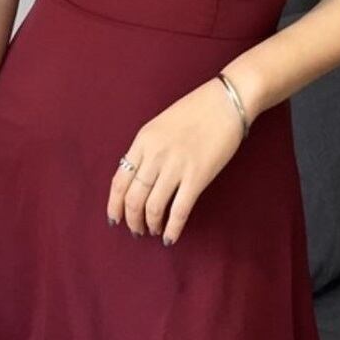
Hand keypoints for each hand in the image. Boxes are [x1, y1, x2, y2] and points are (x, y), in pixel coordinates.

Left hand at [105, 75, 244, 245]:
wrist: (226, 101)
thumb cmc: (195, 110)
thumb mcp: (160, 125)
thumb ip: (148, 149)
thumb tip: (139, 178)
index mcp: (143, 140)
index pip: (119, 180)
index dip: (114, 204)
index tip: (115, 218)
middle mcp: (155, 155)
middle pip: (133, 197)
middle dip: (132, 219)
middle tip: (136, 230)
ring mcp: (176, 166)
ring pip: (153, 207)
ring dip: (150, 225)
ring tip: (153, 231)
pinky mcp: (197, 176)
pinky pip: (179, 211)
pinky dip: (172, 229)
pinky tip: (171, 237)